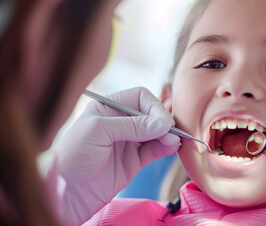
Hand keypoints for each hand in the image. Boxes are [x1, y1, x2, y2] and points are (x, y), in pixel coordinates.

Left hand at [53, 87, 180, 224]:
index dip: (154, 107)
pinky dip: (166, 147)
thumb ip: (132, 125)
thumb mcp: (98, 131)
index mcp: (109, 107)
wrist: (66, 192)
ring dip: (168, 135)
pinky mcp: (135, 160)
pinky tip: (171, 147)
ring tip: (174, 142)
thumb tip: (163, 123)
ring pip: (157, 132)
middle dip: (164, 121)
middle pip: (152, 114)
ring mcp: (129, 141)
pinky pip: (155, 150)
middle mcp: (121, 122)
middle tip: (171, 132)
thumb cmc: (73, 156)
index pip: (140, 97)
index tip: (163, 121)